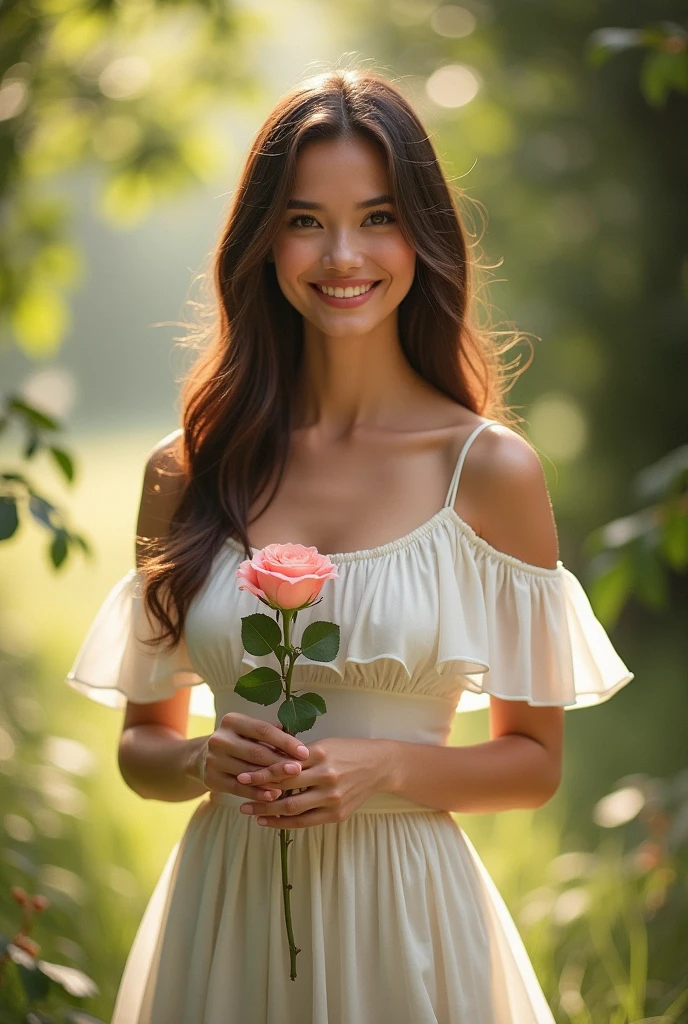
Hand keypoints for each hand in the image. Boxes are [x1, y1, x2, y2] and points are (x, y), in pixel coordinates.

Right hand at [200, 712, 309, 803]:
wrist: (204, 757)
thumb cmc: (239, 741)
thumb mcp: (250, 731)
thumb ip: (272, 733)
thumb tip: (297, 740)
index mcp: (232, 721)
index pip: (263, 730)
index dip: (285, 741)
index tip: (304, 752)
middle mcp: (220, 738)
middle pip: (256, 752)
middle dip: (280, 762)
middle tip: (299, 769)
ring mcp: (214, 759)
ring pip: (249, 772)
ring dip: (271, 780)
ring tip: (291, 784)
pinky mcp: (212, 779)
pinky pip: (239, 788)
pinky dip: (257, 793)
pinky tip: (273, 795)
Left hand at [238, 736, 389, 827]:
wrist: (379, 765)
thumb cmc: (347, 750)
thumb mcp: (323, 744)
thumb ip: (297, 755)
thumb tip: (266, 760)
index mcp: (320, 754)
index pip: (284, 767)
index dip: (261, 774)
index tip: (242, 776)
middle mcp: (326, 776)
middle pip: (285, 789)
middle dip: (260, 795)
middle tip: (241, 798)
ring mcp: (332, 797)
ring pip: (293, 809)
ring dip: (268, 812)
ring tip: (251, 812)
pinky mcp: (337, 814)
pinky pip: (306, 822)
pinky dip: (285, 824)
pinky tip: (270, 821)